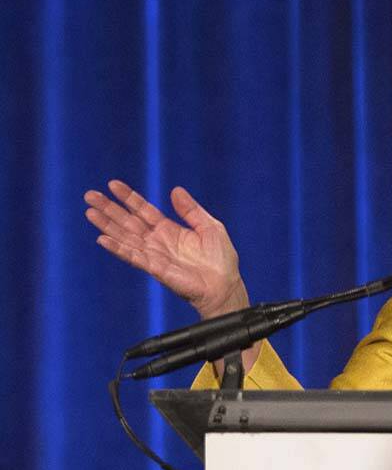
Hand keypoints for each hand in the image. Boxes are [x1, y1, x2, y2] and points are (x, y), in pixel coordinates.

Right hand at [84, 181, 248, 318]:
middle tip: (89, 195)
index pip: (144, 210)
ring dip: (107, 225)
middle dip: (109, 208)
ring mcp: (154, 254)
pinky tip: (103, 239)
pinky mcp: (156, 268)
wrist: (225, 285)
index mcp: (169, 229)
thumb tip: (175, 190)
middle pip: (128, 221)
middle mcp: (158, 241)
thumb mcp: (210, 226)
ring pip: (125, 237)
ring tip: (90, 212)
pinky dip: (118, 248)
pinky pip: (134, 256)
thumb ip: (191, 210)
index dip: (128, 197)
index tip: (112, 184)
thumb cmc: (221, 259)